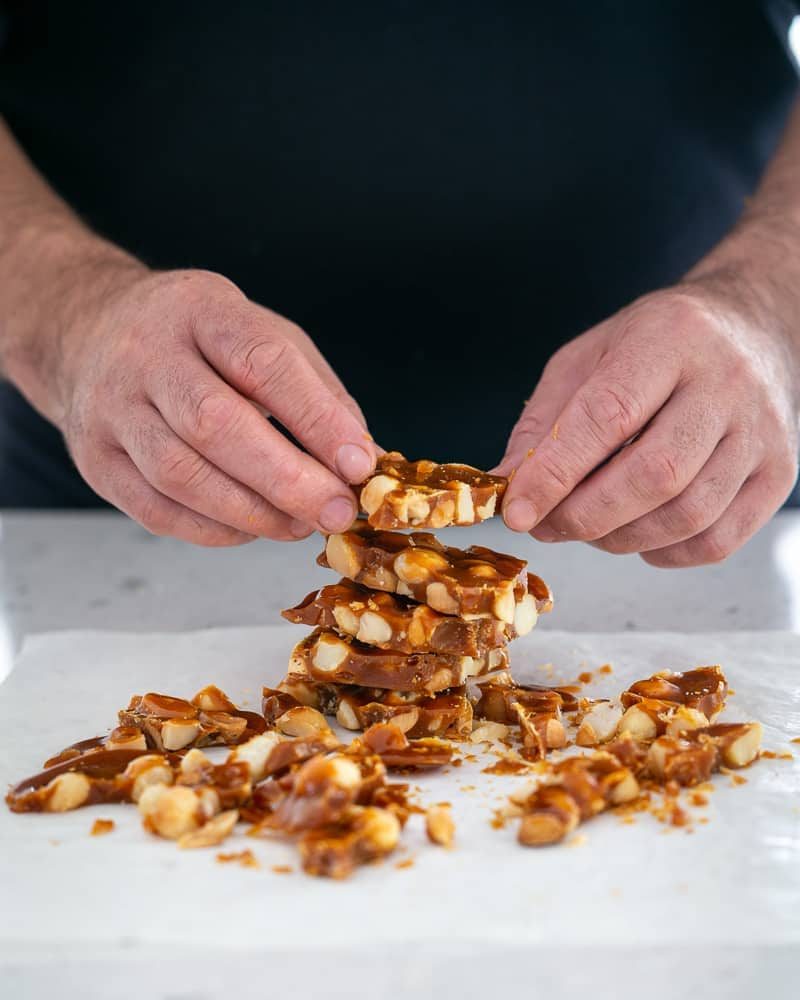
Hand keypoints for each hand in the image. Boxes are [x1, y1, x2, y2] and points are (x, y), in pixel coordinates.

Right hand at [51, 268, 378, 544]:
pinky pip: (157, 510)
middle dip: (286, 479)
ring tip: (300, 524)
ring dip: (253, 512)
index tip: (358, 463)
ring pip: (181, 475)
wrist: (92, 333)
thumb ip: (316, 391)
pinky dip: (214, 530)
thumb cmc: (199, 339)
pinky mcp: (95, 459)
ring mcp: (111, 408)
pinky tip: (252, 528)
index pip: (261, 361)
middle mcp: (145, 354)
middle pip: (214, 424)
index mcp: (199, 309)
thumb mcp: (263, 333)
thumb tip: (358, 460)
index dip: (315, 418)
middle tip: (336, 511)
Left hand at [497, 273, 799, 566]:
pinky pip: (718, 540)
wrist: (753, 329)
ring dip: (620, 538)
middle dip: (585, 515)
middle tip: (545, 526)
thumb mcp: (589, 356)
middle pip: (655, 473)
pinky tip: (635, 535)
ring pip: (688, 514)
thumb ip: (545, 418)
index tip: (516, 510)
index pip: (609, 416)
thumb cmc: (656, 344)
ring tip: (585, 527)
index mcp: (669, 339)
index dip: (556, 472)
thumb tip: (508, 483)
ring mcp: (762, 431)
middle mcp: (726, 383)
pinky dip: (664, 553)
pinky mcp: (779, 472)